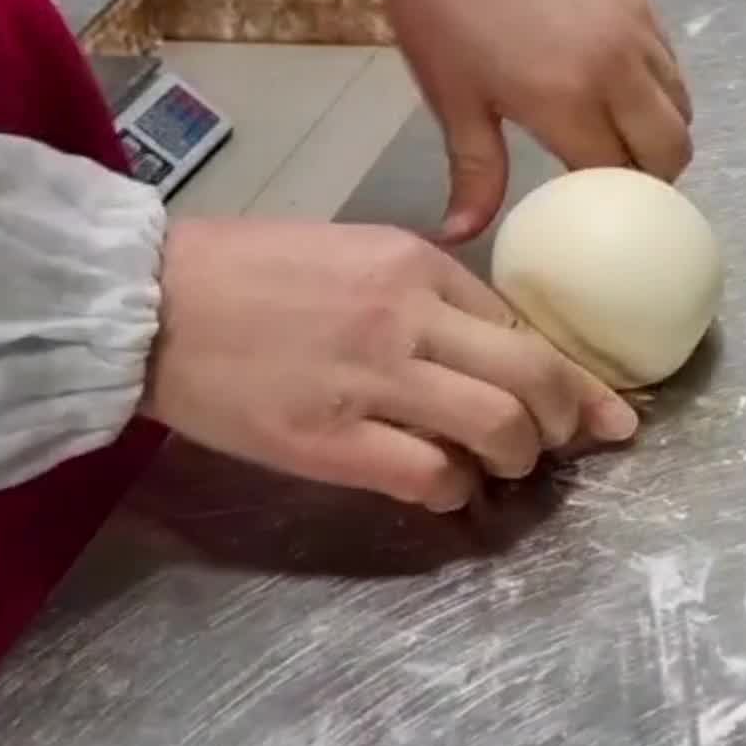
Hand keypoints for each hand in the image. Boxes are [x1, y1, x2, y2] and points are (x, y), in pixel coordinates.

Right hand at [142, 219, 638, 510]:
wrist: (144, 303)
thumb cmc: (245, 273)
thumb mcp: (352, 255)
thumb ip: (424, 295)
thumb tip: (494, 348)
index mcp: (416, 265)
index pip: (525, 323)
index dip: (573, 372)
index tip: (602, 405)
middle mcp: (407, 317)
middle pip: (535, 374)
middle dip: (570, 418)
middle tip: (568, 443)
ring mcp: (371, 380)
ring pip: (499, 426)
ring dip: (521, 457)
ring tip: (506, 468)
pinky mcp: (328, 440)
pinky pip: (429, 475)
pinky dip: (455, 490)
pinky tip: (448, 490)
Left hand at [307, 0, 692, 242]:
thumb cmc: (437, 8)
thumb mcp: (453, 101)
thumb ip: (475, 174)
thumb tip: (460, 237)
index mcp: (568, 101)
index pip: (621, 175)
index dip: (613, 201)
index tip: (596, 214)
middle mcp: (616, 68)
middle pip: (672, 147)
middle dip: (654, 175)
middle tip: (621, 183)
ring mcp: (634, 28)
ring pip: (680, 103)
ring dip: (660, 130)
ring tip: (623, 136)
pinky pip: (669, 60)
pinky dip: (657, 86)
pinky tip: (616, 85)